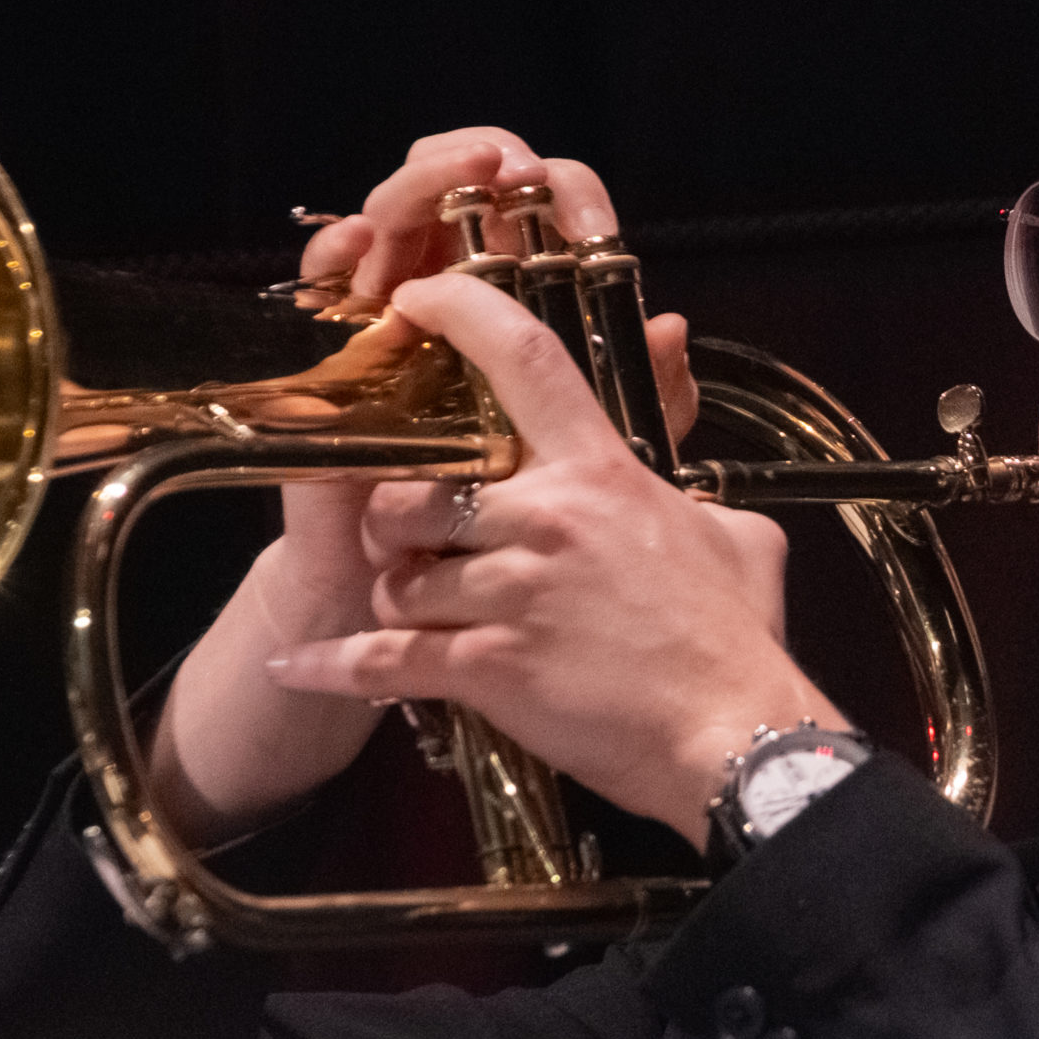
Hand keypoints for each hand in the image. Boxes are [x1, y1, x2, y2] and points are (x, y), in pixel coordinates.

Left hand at [266, 272, 834, 846]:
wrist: (737, 736)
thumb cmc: (736, 644)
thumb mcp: (738, 541)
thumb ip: (694, 488)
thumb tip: (695, 461)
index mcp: (601, 472)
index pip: (521, 358)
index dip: (455, 312)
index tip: (415, 301)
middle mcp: (545, 518)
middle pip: (413, 491)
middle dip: (399, 525)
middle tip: (417, 549)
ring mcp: (511, 592)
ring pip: (397, 576)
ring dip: (397, 600)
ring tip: (421, 621)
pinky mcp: (488, 667)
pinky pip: (383, 656)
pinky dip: (335, 666)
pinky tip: (299, 668)